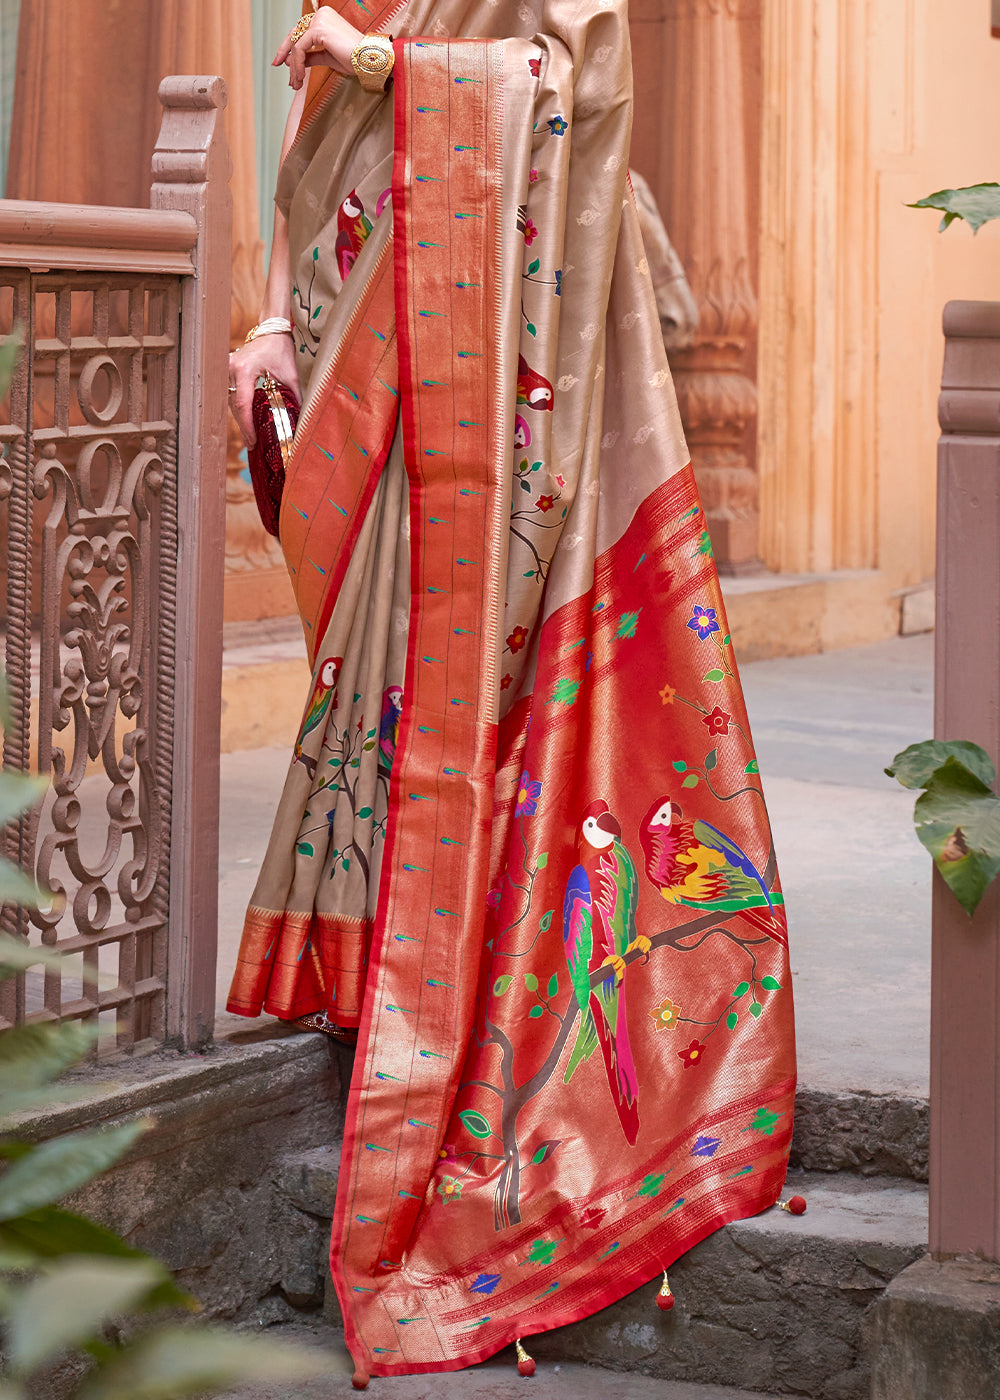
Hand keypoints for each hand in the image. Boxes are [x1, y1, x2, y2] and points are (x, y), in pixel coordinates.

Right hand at [228, 333, 300, 448]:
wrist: (271, 330)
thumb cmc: (281, 349)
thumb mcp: (290, 375)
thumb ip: (294, 398)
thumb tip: (300, 421)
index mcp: (244, 370)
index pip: (243, 405)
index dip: (247, 426)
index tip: (253, 441)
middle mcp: (230, 369)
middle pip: (234, 406)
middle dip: (244, 426)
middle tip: (253, 444)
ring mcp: (226, 369)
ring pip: (231, 402)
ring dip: (241, 419)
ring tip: (251, 436)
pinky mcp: (227, 371)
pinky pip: (231, 394)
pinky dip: (240, 408)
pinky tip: (248, 421)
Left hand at [273, 8, 362, 89]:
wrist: (368, 60)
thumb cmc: (353, 59)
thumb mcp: (327, 57)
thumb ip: (310, 56)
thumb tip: (293, 61)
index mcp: (323, 18)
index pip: (300, 32)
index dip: (288, 48)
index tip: (282, 63)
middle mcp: (320, 15)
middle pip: (295, 36)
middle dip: (288, 58)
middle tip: (289, 78)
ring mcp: (319, 19)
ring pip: (296, 44)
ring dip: (294, 66)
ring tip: (296, 83)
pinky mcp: (318, 28)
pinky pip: (300, 48)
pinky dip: (297, 64)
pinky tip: (300, 77)